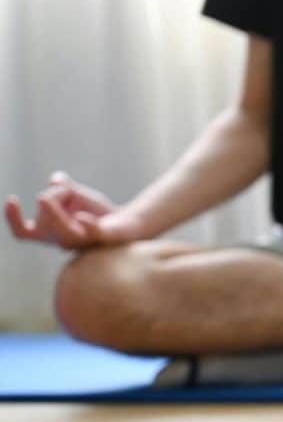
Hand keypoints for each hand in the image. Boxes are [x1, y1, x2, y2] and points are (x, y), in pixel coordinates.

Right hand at [5, 172, 143, 248]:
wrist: (131, 221)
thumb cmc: (99, 211)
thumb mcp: (76, 194)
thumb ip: (62, 187)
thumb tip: (55, 180)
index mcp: (52, 233)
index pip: (24, 232)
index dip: (13, 219)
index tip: (12, 199)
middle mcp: (64, 241)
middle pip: (44, 221)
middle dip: (52, 198)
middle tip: (67, 187)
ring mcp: (83, 241)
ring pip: (64, 231)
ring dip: (58, 210)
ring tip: (62, 192)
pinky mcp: (104, 237)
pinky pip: (93, 233)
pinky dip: (87, 225)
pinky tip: (82, 217)